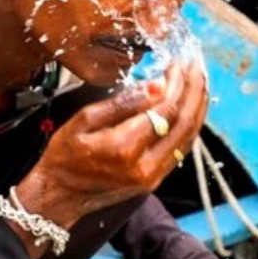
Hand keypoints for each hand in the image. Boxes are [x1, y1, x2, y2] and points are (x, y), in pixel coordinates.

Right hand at [18, 61, 207, 226]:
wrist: (59, 196)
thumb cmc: (65, 156)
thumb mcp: (84, 120)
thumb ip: (123, 103)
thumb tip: (156, 85)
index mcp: (125, 147)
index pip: (166, 109)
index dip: (177, 82)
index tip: (177, 63)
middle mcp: (145, 166)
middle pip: (184, 122)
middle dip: (194, 90)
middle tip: (196, 65)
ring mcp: (153, 177)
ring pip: (188, 137)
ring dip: (198, 106)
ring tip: (198, 81)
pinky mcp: (154, 181)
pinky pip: (181, 149)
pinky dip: (190, 125)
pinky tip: (190, 107)